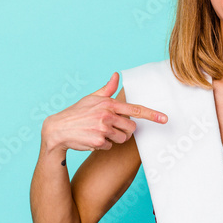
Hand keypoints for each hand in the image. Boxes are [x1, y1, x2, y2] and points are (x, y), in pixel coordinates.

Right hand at [40, 72, 166, 153]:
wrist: (58, 129)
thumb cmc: (76, 113)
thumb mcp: (91, 98)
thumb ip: (107, 89)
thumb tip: (117, 75)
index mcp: (108, 103)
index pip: (135, 109)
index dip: (152, 115)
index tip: (165, 119)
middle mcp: (107, 115)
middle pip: (131, 128)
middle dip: (125, 131)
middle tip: (111, 129)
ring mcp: (102, 128)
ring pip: (122, 138)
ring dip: (113, 139)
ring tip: (99, 133)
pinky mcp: (98, 141)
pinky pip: (110, 146)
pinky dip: (103, 145)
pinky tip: (91, 139)